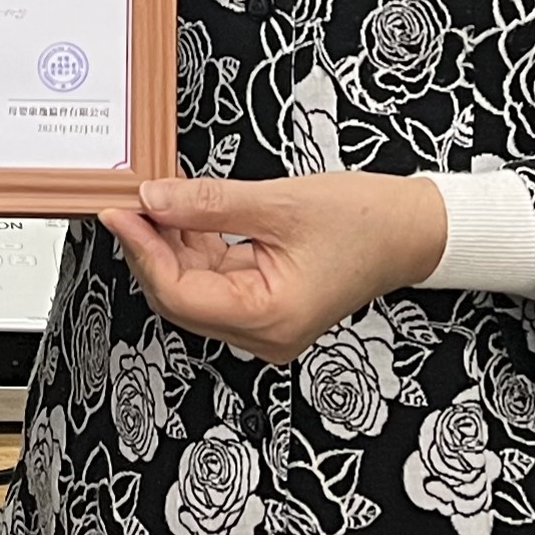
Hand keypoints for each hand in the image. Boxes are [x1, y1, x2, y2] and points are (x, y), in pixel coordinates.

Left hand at [100, 174, 447, 367]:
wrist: (415, 229)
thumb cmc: (367, 221)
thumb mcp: (280, 203)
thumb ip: (208, 205)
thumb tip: (152, 200)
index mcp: (271, 318)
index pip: (181, 294)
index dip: (143, 252)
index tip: (120, 212)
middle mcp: (266, 333)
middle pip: (181, 298)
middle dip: (151, 249)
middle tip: (128, 202)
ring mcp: (266, 323)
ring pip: (194, 289)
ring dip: (171, 246)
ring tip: (155, 201)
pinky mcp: (268, 305)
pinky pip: (216, 280)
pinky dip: (195, 248)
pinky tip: (183, 214)